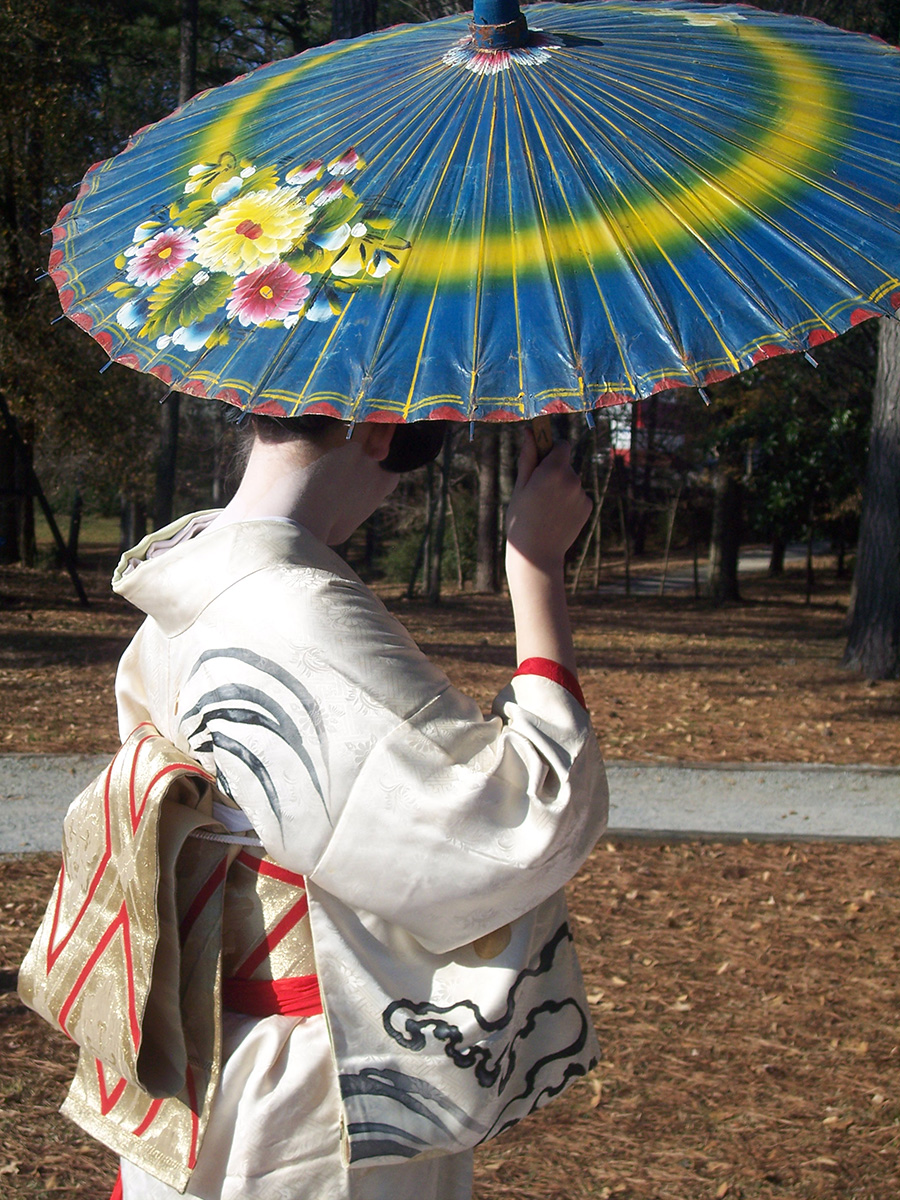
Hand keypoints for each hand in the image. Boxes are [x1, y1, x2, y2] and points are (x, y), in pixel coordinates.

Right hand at [505, 430, 592, 570]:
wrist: (537, 554)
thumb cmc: (521, 519)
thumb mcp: (520, 486)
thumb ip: (528, 457)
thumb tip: (529, 432)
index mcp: (554, 470)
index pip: (562, 445)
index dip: (551, 449)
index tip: (541, 458)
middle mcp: (573, 479)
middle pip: (565, 464)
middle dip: (554, 470)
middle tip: (537, 491)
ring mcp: (582, 494)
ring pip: (571, 480)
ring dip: (561, 486)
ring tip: (545, 508)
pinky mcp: (588, 506)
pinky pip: (577, 495)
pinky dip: (568, 500)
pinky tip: (556, 515)